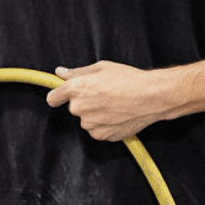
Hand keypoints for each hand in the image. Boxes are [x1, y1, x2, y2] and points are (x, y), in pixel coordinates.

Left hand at [45, 60, 170, 141]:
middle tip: (104, 95)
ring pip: (87, 120)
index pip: (53, 98)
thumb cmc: (129, 80)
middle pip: (74, 108)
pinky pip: (98, 130)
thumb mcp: (101, 68)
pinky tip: (118, 115)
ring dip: (96, 114)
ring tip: (115, 105)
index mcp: (76, 89)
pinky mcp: (101, 135)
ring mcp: (90, 124)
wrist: (151, 97)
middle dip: (85, 102)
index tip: (62, 96)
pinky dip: (105, 125)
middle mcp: (79, 108)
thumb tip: (61, 73)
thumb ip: (77, 72)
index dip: (58, 96)